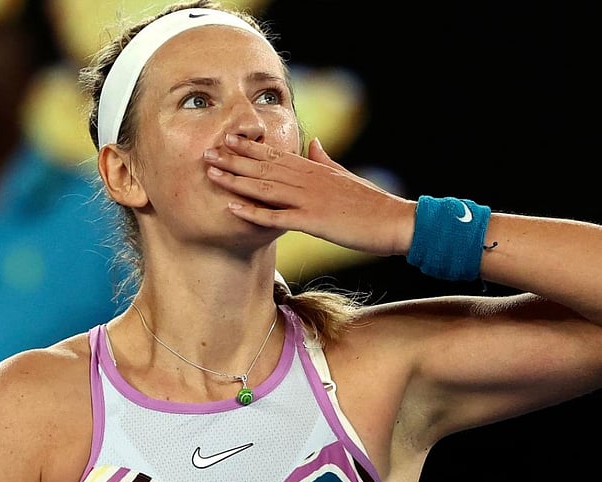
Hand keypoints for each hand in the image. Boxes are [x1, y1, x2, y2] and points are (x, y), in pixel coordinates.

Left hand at [204, 134, 415, 256]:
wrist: (395, 221)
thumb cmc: (372, 203)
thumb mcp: (345, 175)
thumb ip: (325, 159)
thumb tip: (312, 141)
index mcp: (315, 168)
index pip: (276, 154)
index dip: (249, 147)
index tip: (227, 139)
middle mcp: (308, 179)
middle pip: (263, 167)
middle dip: (233, 160)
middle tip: (206, 152)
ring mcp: (309, 199)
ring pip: (264, 187)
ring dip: (235, 181)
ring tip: (211, 174)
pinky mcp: (313, 220)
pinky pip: (276, 217)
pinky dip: (252, 213)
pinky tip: (231, 209)